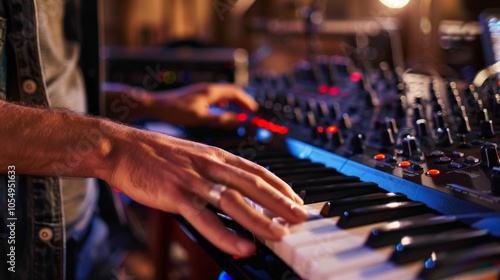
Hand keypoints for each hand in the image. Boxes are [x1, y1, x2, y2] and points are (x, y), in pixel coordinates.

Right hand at [104, 126, 306, 256]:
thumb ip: (213, 170)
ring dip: (260, 220)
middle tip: (301, 217)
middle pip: (253, 185)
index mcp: (215, 155)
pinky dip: (226, 234)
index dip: (279, 186)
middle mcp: (209, 165)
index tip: (295, 199)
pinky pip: (205, 219)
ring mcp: (193, 180)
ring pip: (234, 202)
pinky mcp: (176, 195)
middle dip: (281, 202)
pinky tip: (242, 245)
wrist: (122, 147)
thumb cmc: (155, 154)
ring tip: (280, 235)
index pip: (256, 170)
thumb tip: (232, 189)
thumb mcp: (192, 156)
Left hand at [151, 83, 257, 128]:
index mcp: (211, 91)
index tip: (255, 111)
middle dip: (243, 100)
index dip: (247, 102)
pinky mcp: (196, 94)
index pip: (236, 92)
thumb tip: (240, 121)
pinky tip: (220, 108)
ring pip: (224, 92)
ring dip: (234, 100)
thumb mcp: (201, 118)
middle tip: (251, 111)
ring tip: (240, 110)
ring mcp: (201, 90)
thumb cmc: (176, 111)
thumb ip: (221, 119)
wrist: (155, 104)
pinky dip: (224, 101)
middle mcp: (208, 88)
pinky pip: (215, 95)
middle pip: (232, 91)